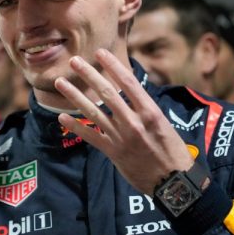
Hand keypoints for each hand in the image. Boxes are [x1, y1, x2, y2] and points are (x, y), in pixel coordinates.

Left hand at [53, 49, 195, 194]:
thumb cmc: (172, 150)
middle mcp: (133, 121)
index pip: (128, 82)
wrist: (173, 181)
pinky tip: (62, 117)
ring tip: (60, 83)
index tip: (100, 52)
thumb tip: (129, 92)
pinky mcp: (112, 152)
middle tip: (74, 60)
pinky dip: (75, 126)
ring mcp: (121, 137)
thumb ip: (144, 108)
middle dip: (88, 74)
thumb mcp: (163, 123)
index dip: (112, 65)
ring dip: (75, 95)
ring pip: (93, 111)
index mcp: (150, 111)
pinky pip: (90, 136)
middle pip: (106, 92)